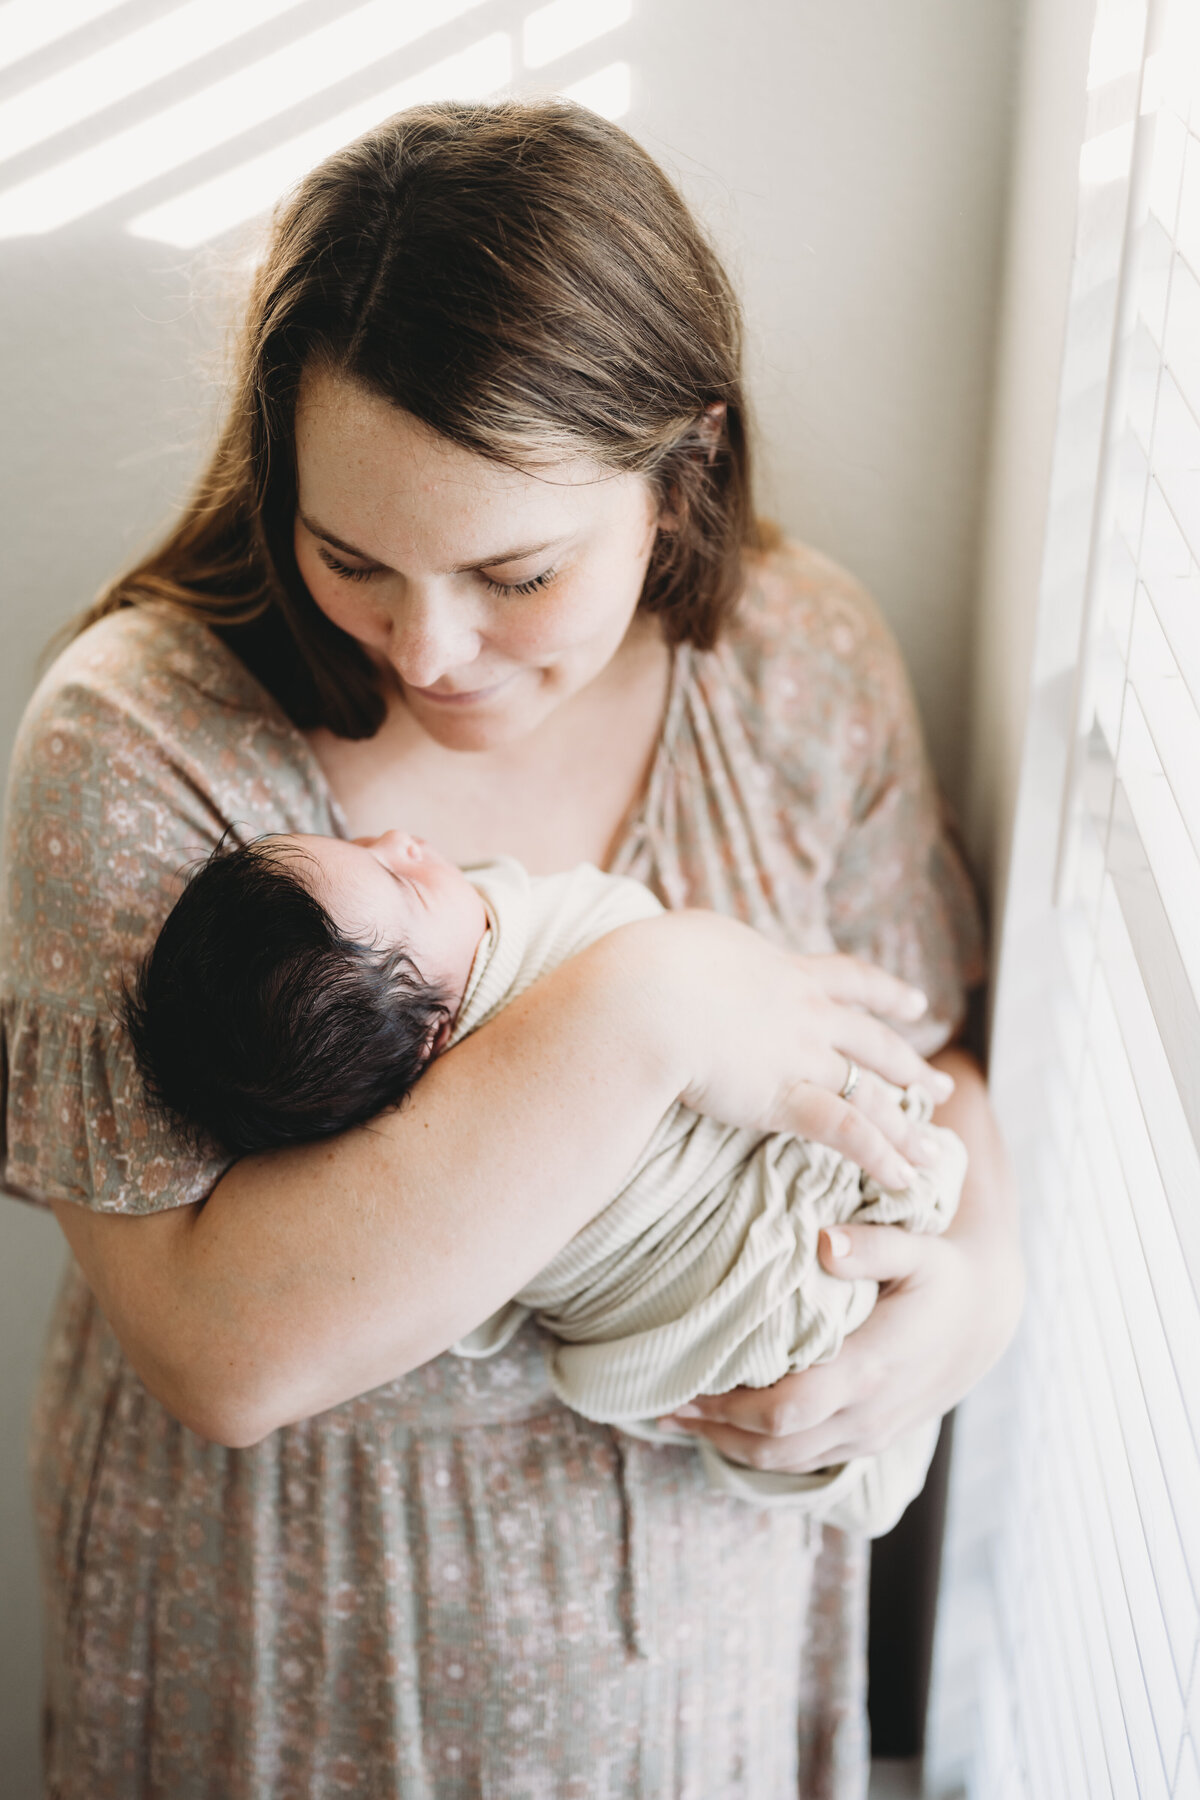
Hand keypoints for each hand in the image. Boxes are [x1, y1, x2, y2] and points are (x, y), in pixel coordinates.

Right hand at [630, 910, 954, 1188]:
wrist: (648, 996)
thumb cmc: (651, 963)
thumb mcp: (691, 939)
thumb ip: (708, 950)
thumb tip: (697, 951)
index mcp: (785, 971)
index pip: (849, 980)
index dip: (886, 992)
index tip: (916, 1003)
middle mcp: (806, 1014)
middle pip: (875, 1042)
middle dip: (910, 1066)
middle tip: (940, 1084)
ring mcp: (800, 1057)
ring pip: (871, 1094)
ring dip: (906, 1126)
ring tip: (933, 1152)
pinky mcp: (784, 1098)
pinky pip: (847, 1133)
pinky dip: (879, 1158)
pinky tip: (902, 1180)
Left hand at [659, 1050, 1023, 1471]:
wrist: (986, 1318)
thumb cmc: (943, 1276)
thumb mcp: (919, 1250)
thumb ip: (873, 1246)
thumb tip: (824, 1240)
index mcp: (870, 1368)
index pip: (787, 1409)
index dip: (730, 1408)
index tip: (685, 1383)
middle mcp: (866, 1414)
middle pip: (775, 1446)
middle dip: (715, 1431)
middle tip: (663, 1403)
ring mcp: (868, 1434)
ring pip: (786, 1462)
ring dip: (730, 1445)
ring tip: (681, 1416)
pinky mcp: (867, 1438)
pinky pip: (805, 1459)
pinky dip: (761, 1449)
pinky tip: (728, 1426)